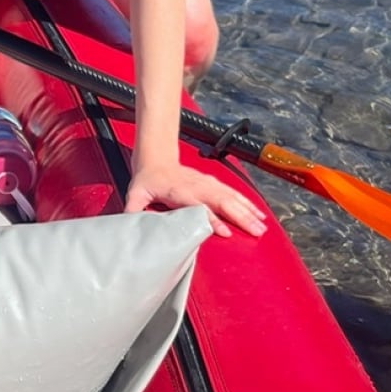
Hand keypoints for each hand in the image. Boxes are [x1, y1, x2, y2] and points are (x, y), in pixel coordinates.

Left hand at [124, 159, 267, 239]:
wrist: (156, 159)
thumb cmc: (147, 180)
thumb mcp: (135, 194)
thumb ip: (133, 210)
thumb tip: (128, 226)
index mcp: (180, 191)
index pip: (200, 207)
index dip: (212, 220)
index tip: (225, 232)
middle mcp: (198, 187)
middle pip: (224, 202)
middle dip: (241, 217)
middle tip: (256, 232)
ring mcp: (208, 184)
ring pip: (233, 198)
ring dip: (249, 212)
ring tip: (262, 226)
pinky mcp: (214, 184)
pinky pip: (234, 194)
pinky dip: (248, 204)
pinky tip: (258, 214)